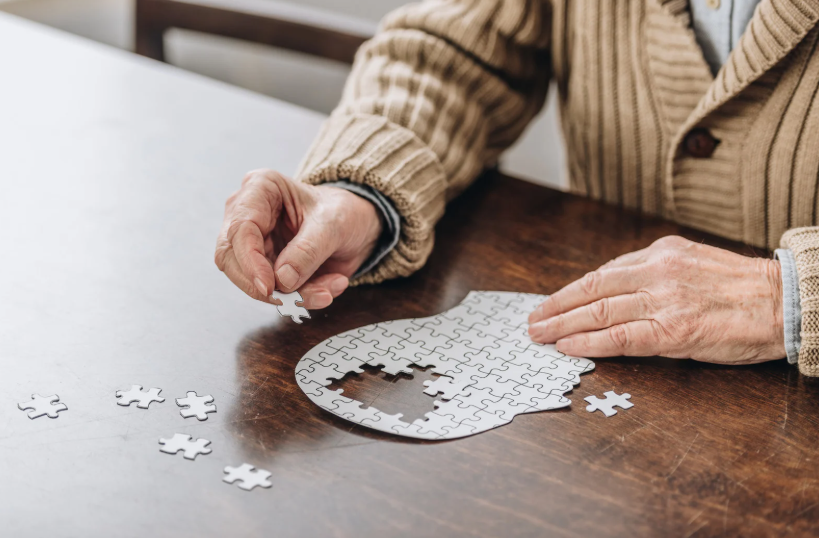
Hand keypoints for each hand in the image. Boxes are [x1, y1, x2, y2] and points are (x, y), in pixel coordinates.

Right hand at [215, 169, 382, 308]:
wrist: (357, 225)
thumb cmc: (343, 211)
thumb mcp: (334, 224)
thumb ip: (308, 250)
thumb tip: (282, 279)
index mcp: (260, 188)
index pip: (240, 229)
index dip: (250, 262)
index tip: (269, 286)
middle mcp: (248, 214)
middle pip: (232, 259)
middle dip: (265, 286)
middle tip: (296, 299)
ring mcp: (253, 243)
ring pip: (251, 281)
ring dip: (290, 296)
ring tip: (326, 292)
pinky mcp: (264, 267)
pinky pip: (272, 292)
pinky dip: (300, 297)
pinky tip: (327, 288)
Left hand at [528, 236, 785, 364]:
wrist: (784, 301)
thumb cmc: (740, 287)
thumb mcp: (692, 262)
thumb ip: (653, 271)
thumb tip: (614, 287)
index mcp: (660, 253)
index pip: (602, 273)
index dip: (570, 291)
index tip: (550, 301)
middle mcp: (656, 272)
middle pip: (591, 290)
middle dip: (555, 306)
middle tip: (532, 320)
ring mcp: (663, 301)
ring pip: (599, 312)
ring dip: (562, 325)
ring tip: (540, 335)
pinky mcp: (673, 331)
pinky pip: (620, 338)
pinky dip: (588, 343)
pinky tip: (568, 347)